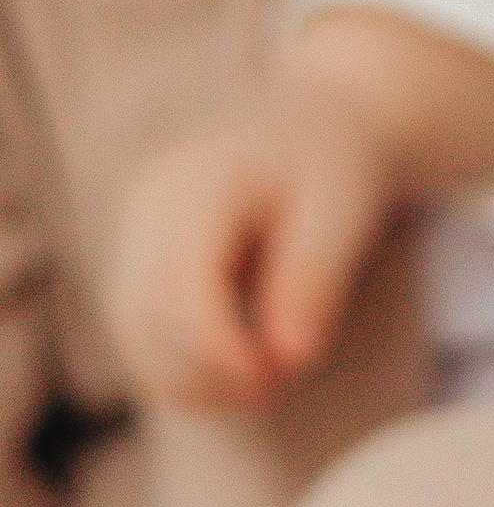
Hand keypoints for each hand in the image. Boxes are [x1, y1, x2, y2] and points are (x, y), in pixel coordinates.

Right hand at [107, 87, 401, 411]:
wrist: (317, 121)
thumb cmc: (339, 163)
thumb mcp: (347, 205)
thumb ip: (317, 275)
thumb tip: (291, 357)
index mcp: (201, 178)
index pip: (186, 282)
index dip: (220, 347)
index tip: (276, 379)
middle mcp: (151, 201)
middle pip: (148, 314)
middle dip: (208, 370)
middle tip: (278, 385)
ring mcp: (136, 226)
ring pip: (133, 329)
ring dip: (189, 377)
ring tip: (263, 384)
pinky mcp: (138, 251)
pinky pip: (138, 326)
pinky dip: (177, 364)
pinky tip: (235, 373)